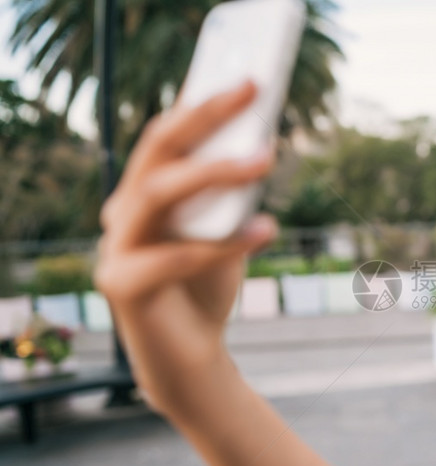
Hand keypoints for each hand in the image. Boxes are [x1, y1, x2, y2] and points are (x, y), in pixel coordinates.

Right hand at [95, 81, 276, 411]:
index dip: (202, 107)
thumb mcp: (225, 230)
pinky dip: (223, 243)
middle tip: (251, 94)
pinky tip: (266, 230)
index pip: (166, 137)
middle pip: (155, 152)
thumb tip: (265, 143)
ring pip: (156, 194)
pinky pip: (173, 257)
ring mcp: (116, 248)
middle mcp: (122, 213)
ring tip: (265, 159)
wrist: (191, 357)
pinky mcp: (123, 285)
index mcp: (143, 194)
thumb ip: (231, 196)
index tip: (247, 84)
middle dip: (203, 118)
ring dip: (213, 173)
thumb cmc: (207, 286)